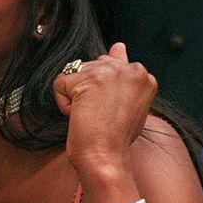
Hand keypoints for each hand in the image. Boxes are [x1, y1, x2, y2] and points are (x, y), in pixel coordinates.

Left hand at [52, 43, 156, 175]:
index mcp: (142, 74)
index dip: (101, 91)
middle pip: (89, 68)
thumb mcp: (127, 101)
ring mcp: (111, 72)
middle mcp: (131, 68)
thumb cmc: (115, 136)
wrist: (106, 157)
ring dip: (75, 96)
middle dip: (87, 90)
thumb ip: (123, 71)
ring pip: (74, 74)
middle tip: (101, 114)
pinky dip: (63, 102)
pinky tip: (79, 115)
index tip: (109, 109)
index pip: (108, 66)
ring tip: (91, 115)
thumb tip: (119, 45)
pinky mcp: (89, 78)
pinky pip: (59, 83)